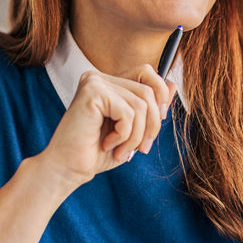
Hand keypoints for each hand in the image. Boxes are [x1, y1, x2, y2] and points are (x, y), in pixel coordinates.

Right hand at [37, 65, 174, 188]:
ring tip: (121, 151)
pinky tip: (107, 144)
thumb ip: (150, 107)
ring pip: (141, 105)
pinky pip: (128, 113)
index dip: (159, 97)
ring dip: (136, 136)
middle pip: (148, 91)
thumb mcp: (133, 129)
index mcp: (108, 82)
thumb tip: (173, 84)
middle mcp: (100, 77)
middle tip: (141, 150)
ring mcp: (95, 82)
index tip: (153, 128)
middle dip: (152, 126)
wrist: (69, 169)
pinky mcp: (92, 92)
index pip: (147, 73)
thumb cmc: (97, 152)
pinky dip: (124, 136)